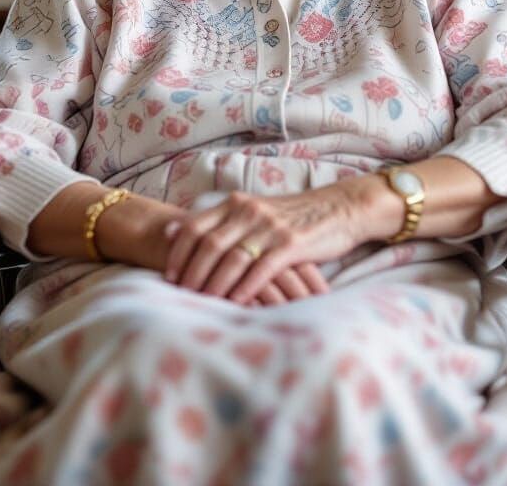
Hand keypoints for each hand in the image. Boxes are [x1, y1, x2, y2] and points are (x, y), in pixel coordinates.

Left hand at [162, 184, 364, 304]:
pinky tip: (237, 303)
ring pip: (232, 258)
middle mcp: (249, 211)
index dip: (178, 252)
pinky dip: (246, 287)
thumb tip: (171, 230)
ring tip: (203, 303)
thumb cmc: (291, 216)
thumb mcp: (253, 210)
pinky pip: (262, 269)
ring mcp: (270, 227)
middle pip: (209, 245)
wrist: (338, 209)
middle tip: (181, 295)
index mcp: (236, 203)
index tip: (168, 276)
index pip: (195, 226)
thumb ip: (216, 220)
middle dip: (192, 273)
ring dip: (215, 284)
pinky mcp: (291, 243)